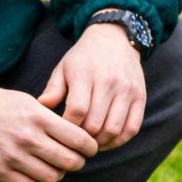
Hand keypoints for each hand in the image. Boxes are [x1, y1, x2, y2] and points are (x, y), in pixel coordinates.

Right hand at [0, 75, 99, 181]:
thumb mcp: (28, 102)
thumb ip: (51, 119)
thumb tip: (78, 136)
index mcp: (39, 117)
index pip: (79, 139)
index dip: (90, 147)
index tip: (89, 148)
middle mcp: (28, 138)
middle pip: (70, 162)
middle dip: (78, 163)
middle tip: (75, 160)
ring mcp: (13, 156)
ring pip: (52, 177)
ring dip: (58, 174)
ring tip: (55, 167)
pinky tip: (38, 174)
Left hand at [39, 22, 146, 150]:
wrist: (114, 38)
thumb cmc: (83, 58)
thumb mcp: (63, 68)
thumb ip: (53, 89)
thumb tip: (41, 108)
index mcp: (85, 74)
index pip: (77, 111)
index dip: (68, 127)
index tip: (62, 131)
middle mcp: (109, 82)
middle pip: (95, 124)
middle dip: (82, 139)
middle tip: (74, 141)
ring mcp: (127, 90)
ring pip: (114, 129)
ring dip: (100, 143)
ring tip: (90, 143)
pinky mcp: (140, 96)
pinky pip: (132, 128)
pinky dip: (119, 140)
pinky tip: (107, 140)